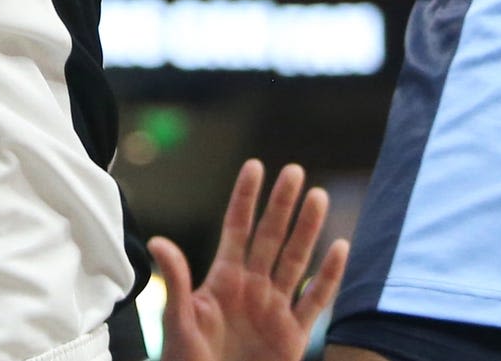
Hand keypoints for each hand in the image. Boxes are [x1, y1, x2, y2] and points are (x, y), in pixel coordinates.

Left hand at [152, 160, 352, 360]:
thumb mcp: (177, 320)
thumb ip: (175, 281)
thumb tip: (159, 241)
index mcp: (223, 280)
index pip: (237, 229)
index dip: (246, 198)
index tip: (256, 166)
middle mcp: (252, 287)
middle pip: (271, 237)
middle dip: (283, 205)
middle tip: (296, 171)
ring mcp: (274, 309)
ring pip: (296, 260)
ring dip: (308, 230)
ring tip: (319, 197)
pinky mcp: (293, 334)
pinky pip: (316, 299)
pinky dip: (329, 276)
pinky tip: (341, 248)